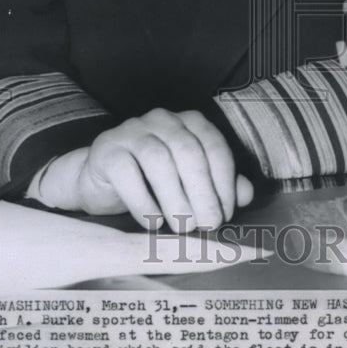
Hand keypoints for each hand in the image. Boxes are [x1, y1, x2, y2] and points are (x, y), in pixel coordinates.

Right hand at [31, 108, 253, 231]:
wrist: (100, 179)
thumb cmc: (152, 181)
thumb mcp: (189, 183)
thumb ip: (219, 185)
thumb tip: (246, 194)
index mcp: (189, 122)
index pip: (214, 146)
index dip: (224, 181)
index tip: (226, 214)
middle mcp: (162, 120)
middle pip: (188, 151)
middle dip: (202, 191)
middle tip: (208, 225)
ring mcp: (132, 130)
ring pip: (159, 160)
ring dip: (175, 198)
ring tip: (184, 227)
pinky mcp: (107, 149)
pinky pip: (127, 173)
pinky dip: (143, 202)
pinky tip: (153, 224)